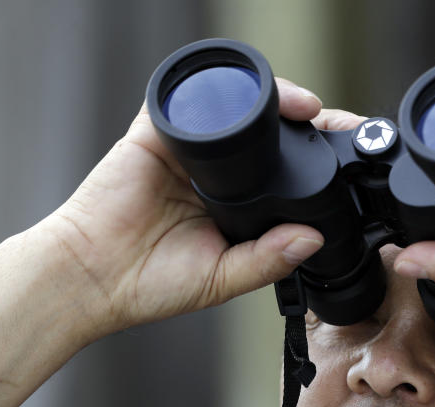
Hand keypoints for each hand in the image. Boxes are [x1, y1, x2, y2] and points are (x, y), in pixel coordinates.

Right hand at [38, 78, 325, 336]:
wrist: (92, 277)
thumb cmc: (150, 283)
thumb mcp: (224, 278)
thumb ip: (268, 259)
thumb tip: (314, 238)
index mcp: (232, 204)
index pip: (279, 174)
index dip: (310, 163)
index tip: (342, 162)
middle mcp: (212, 174)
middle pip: (263, 135)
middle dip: (298, 125)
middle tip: (330, 125)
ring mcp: (186, 152)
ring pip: (236, 111)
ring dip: (273, 103)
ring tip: (306, 109)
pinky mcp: (155, 135)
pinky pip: (191, 103)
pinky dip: (222, 97)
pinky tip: (255, 103)